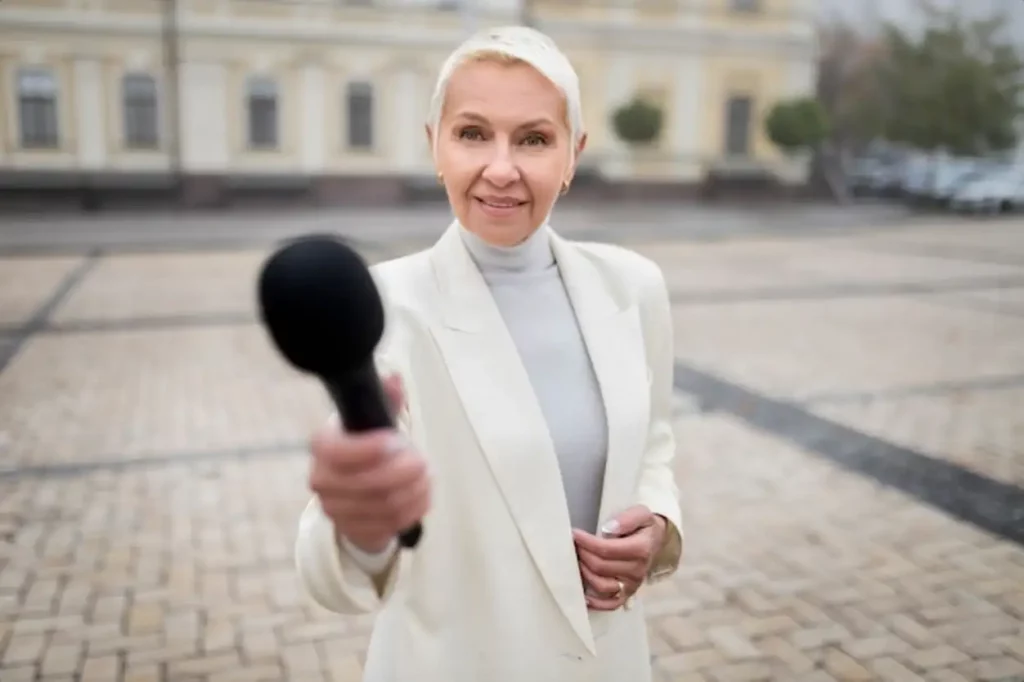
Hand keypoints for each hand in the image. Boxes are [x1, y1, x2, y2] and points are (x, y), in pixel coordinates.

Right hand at [308, 374, 429, 553]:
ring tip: (426, 479)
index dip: (364, 448)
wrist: (360, 491)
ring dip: (414, 491)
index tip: (394, 440)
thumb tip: (394, 379)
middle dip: (404, 472)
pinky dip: (412, 510)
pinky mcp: (353, 531)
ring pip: (383, 505)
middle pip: (367, 483)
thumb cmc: (370, 448)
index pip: (332, 450)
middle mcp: (322, 480)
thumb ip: (385, 399)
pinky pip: (389, 525)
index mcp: (323, 447)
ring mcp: (335, 509)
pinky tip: (421, 497)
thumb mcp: (376, 421)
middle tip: (424, 463)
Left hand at [572, 506, 665, 610]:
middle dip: (583, 555)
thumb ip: (627, 519)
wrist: (654, 540)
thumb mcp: (640, 513)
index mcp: (640, 549)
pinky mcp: (627, 594)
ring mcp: (632, 585)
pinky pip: (611, 604)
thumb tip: (608, 529)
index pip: (606, 550)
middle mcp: (637, 570)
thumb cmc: (643, 526)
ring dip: (584, 574)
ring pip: (601, 586)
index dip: (587, 542)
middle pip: (600, 567)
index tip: (574, 534)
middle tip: (573, 545)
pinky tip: (583, 594)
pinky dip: (596, 603)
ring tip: (577, 560)